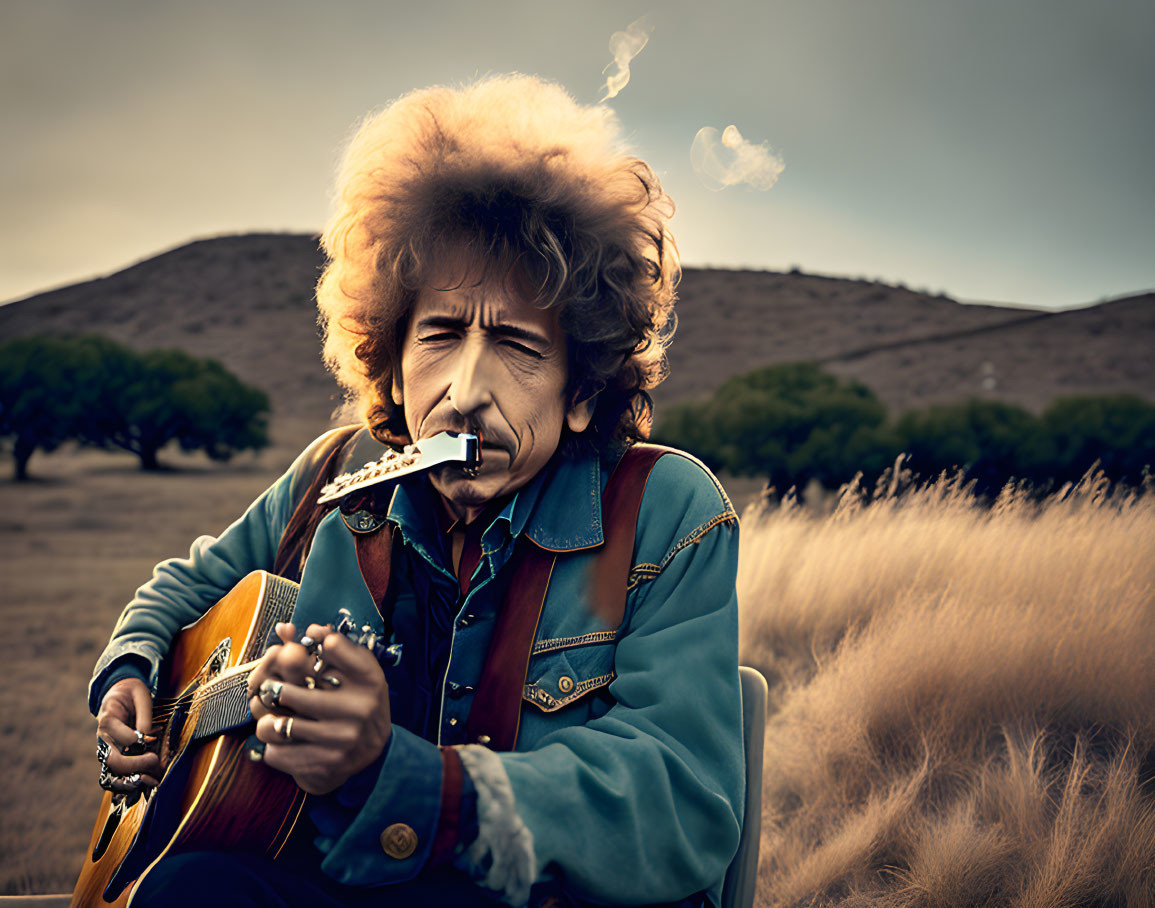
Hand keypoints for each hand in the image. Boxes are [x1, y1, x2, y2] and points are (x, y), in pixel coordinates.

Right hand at [96, 677, 161, 792]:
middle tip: (155, 762)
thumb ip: (144, 713)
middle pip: (113, 760)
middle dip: (135, 765)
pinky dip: (130, 782)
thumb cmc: (131, 692)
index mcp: (108, 720)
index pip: (124, 738)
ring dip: (131, 781)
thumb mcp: (140, 693)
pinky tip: (147, 782)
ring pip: (112, 773)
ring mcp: (106, 749)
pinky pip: (116, 774)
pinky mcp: (112, 756)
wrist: (118, 693)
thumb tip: (147, 735)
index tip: (154, 739)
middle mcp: (103, 738)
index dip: (140, 741)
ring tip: (153, 781)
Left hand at [248, 622, 391, 794]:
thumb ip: (333, 645)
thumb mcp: (359, 671)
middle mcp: (357, 709)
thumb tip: (287, 628)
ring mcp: (340, 741)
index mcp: (369, 679)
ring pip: (275, 726)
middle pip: (288, 691)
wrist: (376, 755)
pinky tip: (284, 741)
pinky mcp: (324, 766)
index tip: (297, 645)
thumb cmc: (360, 702)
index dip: (305, 643)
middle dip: (273, 690)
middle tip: (271, 690)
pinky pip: (276, 753)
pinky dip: (273, 746)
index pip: (331, 645)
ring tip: (273, 717)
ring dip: (267, 720)